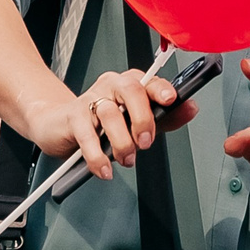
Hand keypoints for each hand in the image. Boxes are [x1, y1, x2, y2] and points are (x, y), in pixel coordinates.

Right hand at [19, 67, 191, 181]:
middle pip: (131, 90)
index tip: (170, 100)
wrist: (58, 127)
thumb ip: (164, 117)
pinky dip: (97, 156)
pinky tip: (104, 168)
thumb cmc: (100, 124)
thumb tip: (191, 108)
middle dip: (142, 118)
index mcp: (129, 84)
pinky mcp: (72, 116)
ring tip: (126, 159)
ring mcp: (90, 99)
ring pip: (110, 113)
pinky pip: (87, 134)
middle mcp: (111, 87)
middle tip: (145, 142)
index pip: (149, 81)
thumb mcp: (135, 122)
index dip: (161, 89)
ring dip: (121, 142)